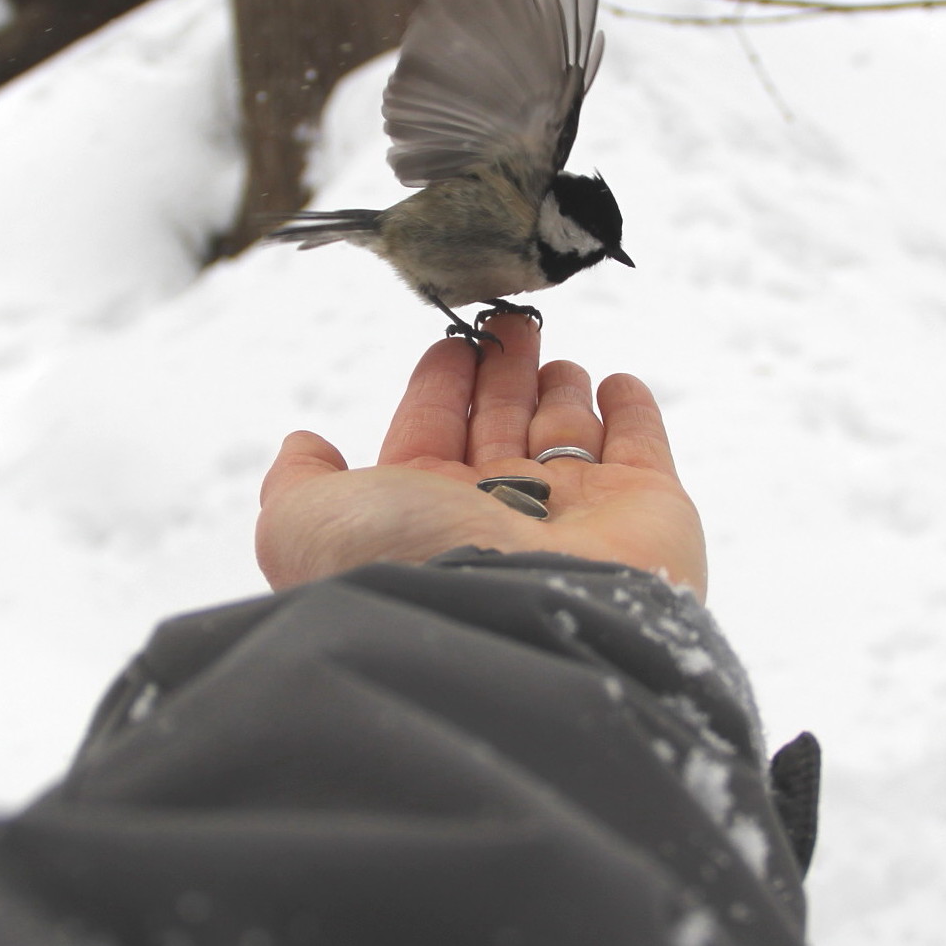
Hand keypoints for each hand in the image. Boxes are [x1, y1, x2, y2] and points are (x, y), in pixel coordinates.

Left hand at [257, 314, 705, 598]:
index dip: (439, 380)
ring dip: (560, 387)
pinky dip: (630, 409)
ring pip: (566, 431)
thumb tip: (304, 446)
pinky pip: (641, 446)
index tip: (453, 339)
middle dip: (502, 368)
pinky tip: (615, 384)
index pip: (432, 429)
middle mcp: (498, 513)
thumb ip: (297, 483)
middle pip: (500, 420)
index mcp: (425, 511)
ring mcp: (576, 513)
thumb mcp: (309, 521)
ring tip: (556, 357)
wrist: (522, 625)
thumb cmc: (411, 567)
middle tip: (511, 320)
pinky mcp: (648, 508)